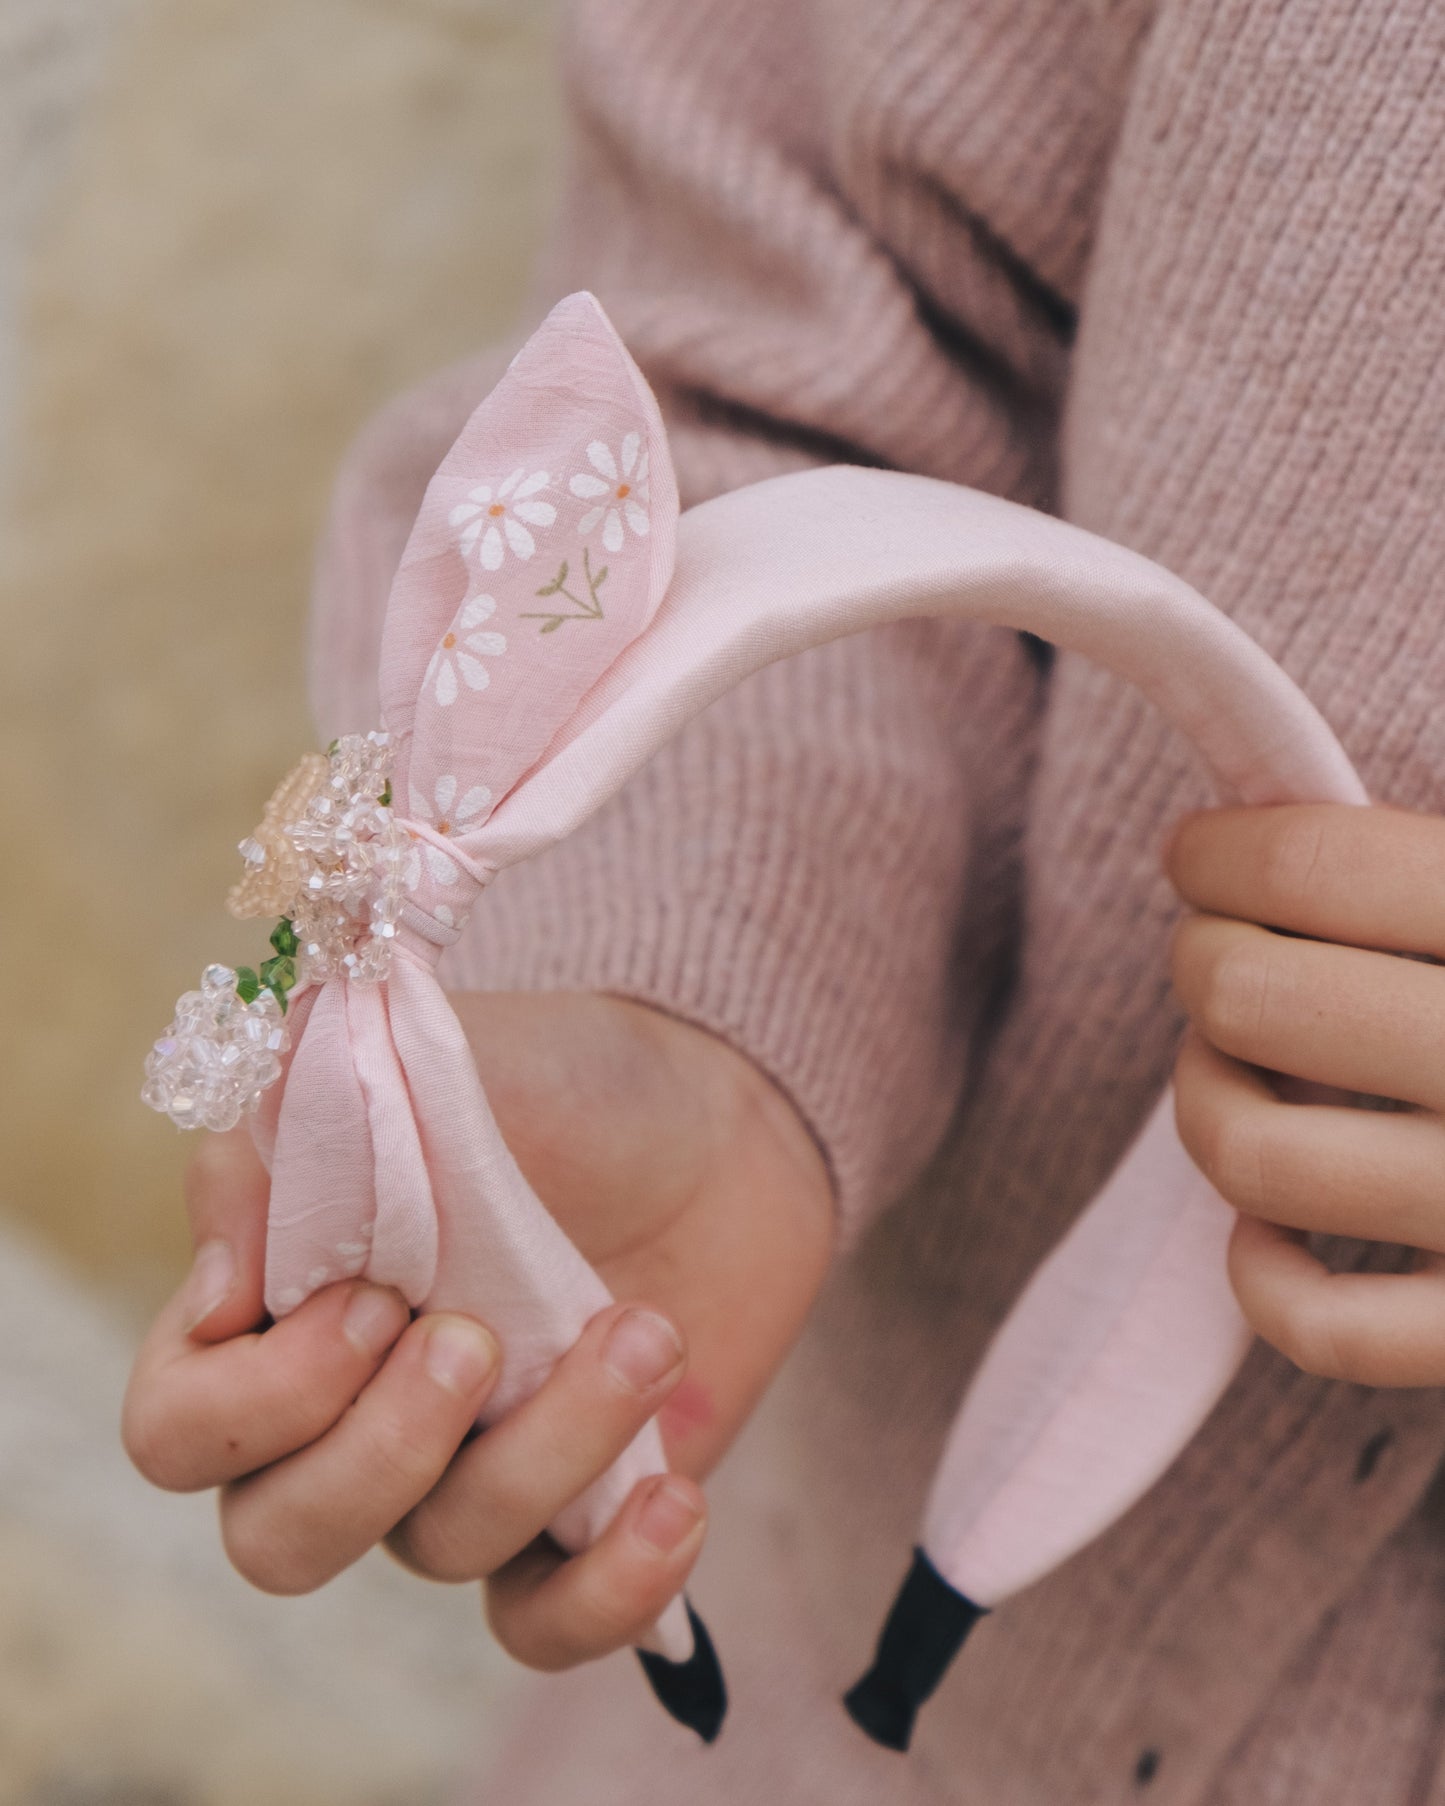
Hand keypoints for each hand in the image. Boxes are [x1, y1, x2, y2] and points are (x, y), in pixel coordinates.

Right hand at [123, 993, 832, 1667]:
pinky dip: (609, 1589)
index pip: (180, 1431)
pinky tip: (673, 1497)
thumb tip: (224, 1292)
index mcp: (285, 1309)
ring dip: (550, 1450)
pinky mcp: (576, 1516)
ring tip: (644, 1332)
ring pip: (442, 1551)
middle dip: (379, 1456)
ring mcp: (466, 1472)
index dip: (263, 1397)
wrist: (714, 1110)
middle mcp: (354, 1414)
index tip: (375, 1293)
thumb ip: (298, 1141)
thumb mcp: (423, 1069)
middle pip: (280, 1540)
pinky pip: (549, 1626)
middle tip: (476, 1339)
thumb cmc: (553, 1082)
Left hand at [1167, 802, 1444, 1386]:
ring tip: (1229, 1068)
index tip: (1198, 854)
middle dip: (1203, 963)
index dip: (1223, 851)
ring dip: (1206, 1097)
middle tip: (1215, 954)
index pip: (1320, 867)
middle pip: (1257, 998)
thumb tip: (1282, 834)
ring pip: (1257, 1154)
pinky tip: (1265, 1224)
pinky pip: (1321, 1326)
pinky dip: (1258, 1272)